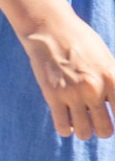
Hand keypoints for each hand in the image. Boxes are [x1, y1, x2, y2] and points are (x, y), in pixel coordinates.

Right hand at [23, 15, 114, 138]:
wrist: (51, 29)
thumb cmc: (82, 42)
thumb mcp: (107, 60)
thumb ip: (114, 83)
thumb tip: (113, 104)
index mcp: (112, 79)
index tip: (111, 117)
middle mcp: (94, 89)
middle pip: (105, 130)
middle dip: (103, 130)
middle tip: (97, 122)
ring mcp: (72, 93)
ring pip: (84, 132)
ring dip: (84, 131)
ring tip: (81, 123)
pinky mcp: (52, 95)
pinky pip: (62, 126)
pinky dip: (66, 129)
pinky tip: (67, 122)